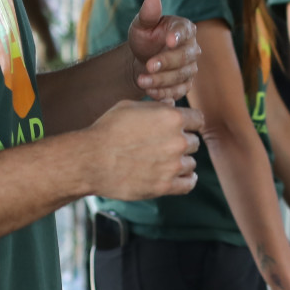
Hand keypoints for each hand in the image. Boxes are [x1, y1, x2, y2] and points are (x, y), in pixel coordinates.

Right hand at [87, 101, 203, 200]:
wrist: (90, 159)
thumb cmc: (107, 129)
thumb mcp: (130, 107)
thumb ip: (156, 106)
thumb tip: (172, 104)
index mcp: (171, 118)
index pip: (198, 120)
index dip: (190, 123)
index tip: (182, 128)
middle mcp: (177, 141)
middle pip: (194, 142)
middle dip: (181, 143)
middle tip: (162, 147)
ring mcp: (173, 165)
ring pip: (191, 163)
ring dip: (180, 162)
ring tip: (161, 162)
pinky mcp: (165, 186)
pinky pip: (189, 183)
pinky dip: (186, 180)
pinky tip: (178, 177)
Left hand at [126, 0, 199, 102]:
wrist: (142, 59)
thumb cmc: (145, 37)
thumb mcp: (141, 24)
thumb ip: (148, 14)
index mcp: (184, 28)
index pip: (185, 31)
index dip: (178, 36)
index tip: (169, 40)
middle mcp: (191, 49)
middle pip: (184, 58)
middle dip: (166, 63)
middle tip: (149, 66)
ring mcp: (190, 68)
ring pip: (181, 77)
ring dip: (161, 80)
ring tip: (142, 81)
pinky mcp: (185, 85)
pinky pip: (178, 91)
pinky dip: (165, 93)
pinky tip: (150, 92)